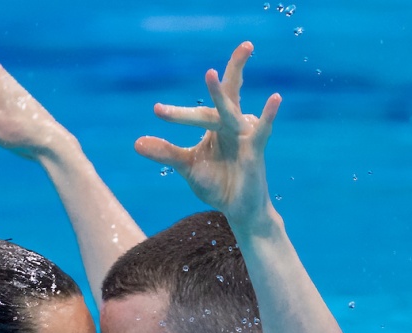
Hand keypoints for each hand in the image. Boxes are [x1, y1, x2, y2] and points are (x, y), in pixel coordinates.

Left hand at [134, 42, 281, 232]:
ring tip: (210, 73)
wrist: (237, 209)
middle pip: (229, 93)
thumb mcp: (187, 166)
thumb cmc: (217, 184)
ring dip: (218, 93)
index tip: (157, 110)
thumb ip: (165, 153)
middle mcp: (232, 125)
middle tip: (246, 43)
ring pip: (229, 111)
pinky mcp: (256, 151)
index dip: (178, 112)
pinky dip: (269, 115)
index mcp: (216, 126)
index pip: (199, 110)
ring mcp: (244, 136)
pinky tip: (275, 98)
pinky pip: (263, 130)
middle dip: (235, 68)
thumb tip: (136, 143)